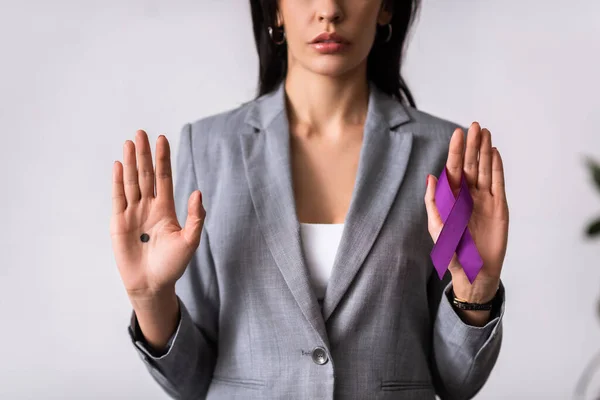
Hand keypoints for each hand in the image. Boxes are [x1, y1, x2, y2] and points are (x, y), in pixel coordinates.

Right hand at [110, 130, 204, 301]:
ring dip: (130, 162)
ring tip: (129, 142)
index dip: (163, 158)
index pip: (164, 177)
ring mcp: (132, 213)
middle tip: (141, 132)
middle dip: (144, 154)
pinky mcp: (118, 222)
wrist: (151, 284)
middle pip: (146, 174)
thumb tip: (198, 192)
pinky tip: (119, 165)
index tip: (162, 138)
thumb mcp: (189, 241)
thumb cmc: (172, 265)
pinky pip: (118, 197)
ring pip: (131, 182)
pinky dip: (118, 181)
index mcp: (166, 208)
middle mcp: (148, 206)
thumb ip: (195, 217)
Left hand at [424, 122, 508, 303]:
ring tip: (486, 133)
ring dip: (485, 152)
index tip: (458, 133)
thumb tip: (431, 177)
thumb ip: (433, 203)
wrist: (474, 272)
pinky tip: (495, 153)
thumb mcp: (438, 229)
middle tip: (474, 126)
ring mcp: (483, 199)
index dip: (455, 152)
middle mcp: (467, 195)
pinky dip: (497, 168)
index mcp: (450, 198)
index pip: (453, 170)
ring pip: (484, 170)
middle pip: (470, 165)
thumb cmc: (452, 253)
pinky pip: (498, 183)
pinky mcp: (499, 207)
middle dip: (472, 146)